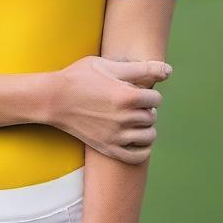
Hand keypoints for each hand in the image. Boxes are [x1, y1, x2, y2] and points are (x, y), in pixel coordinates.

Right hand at [48, 56, 169, 163]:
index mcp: (126, 96)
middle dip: (146, 108)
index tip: (136, 89)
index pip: (156, 98)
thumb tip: (169, 71)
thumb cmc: (79, 77)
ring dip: (146, 127)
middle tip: (131, 103)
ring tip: (134, 119)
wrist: (53, 99)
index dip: (148, 92)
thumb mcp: (108, 65)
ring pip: (149, 136)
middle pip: (152, 116)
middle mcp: (124, 118)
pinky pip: (138, 156)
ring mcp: (116, 136)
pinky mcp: (108, 148)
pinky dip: (142, 149)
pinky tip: (136, 138)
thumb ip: (141, 68)